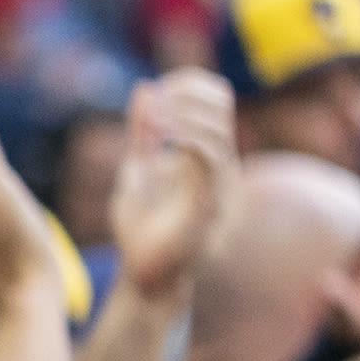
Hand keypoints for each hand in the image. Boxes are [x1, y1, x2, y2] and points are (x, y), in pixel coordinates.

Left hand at [110, 68, 237, 300]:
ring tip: (157, 117)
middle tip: (157, 99)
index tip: (158, 87)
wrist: (144, 276)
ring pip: (218, 129)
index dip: (191, 85)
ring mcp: (221, 185)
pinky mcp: (212, 203)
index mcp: (207, 157)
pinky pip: (211, 158)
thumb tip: (147, 89)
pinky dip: (187, 137)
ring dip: (184, 113)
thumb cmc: (142, 229)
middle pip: (222, 107)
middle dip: (188, 92)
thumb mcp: (137, 169)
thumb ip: (143, 133)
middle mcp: (221, 167)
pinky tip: (163, 133)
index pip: (217, 102)